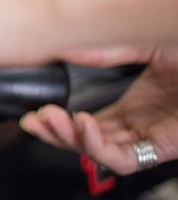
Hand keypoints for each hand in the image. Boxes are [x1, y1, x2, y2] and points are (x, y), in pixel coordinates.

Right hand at [21, 45, 177, 174]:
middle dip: (56, 133)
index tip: (36, 112)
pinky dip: (99, 146)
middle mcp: (144, 123)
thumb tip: (62, 47)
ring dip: (71, 139)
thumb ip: (101, 48)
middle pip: (89, 141)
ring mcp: (155, 134)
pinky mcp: (168, 144)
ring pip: (103, 153)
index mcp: (137, 104)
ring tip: (52, 120)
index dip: (59, 122)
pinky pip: (127, 159)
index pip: (89, 123)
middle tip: (34, 120)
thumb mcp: (138, 40)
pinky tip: (85, 123)